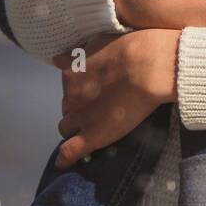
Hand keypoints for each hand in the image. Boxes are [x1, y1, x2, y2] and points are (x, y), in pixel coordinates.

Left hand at [50, 30, 178, 167]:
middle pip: (67, 107)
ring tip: (93, 129)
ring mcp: (79, 116)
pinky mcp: (91, 136)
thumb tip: (57, 59)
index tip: (91, 93)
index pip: (67, 87)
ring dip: (75, 127)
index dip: (79, 91)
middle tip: (97, 109)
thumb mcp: (98, 41)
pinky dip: (66, 158)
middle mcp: (70, 94)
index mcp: (71, 71)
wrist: (147, 67)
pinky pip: (70, 152)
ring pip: (66, 127)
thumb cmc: (132, 49)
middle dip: (78, 109)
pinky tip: (66, 163)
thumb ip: (78, 54)